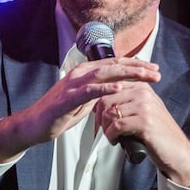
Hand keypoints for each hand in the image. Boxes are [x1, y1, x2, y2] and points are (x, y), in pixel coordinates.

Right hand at [0, 58, 159, 162]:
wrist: (33, 125)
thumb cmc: (58, 114)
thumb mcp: (83, 102)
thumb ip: (98, 94)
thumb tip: (114, 92)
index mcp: (84, 72)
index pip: (114, 64)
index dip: (135, 65)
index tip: (153, 68)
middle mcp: (80, 73)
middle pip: (113, 65)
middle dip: (137, 67)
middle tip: (156, 71)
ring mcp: (73, 84)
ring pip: (104, 73)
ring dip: (127, 74)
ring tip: (145, 76)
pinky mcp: (67, 98)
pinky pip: (89, 91)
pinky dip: (105, 88)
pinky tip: (120, 88)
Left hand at [93, 83, 189, 186]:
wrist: (177, 151)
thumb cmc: (158, 132)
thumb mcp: (143, 109)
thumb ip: (126, 100)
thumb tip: (99, 101)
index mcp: (141, 86)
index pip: (109, 87)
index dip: (99, 104)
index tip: (101, 117)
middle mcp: (143, 93)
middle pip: (105, 99)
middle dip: (99, 117)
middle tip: (104, 129)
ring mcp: (145, 106)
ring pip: (109, 113)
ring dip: (105, 128)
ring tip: (112, 136)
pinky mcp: (145, 122)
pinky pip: (116, 126)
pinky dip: (111, 136)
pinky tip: (116, 140)